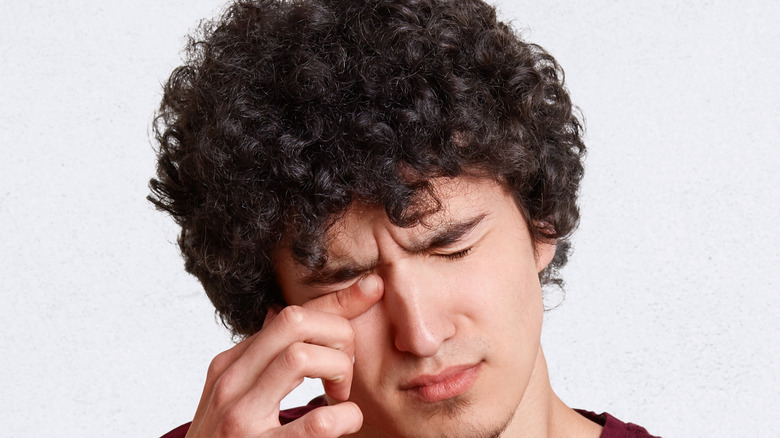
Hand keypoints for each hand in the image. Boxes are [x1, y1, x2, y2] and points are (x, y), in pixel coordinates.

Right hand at [185, 275, 382, 437]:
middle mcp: (230, 384)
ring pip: (301, 356)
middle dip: (337, 332)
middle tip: (344, 367)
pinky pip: (319, 423)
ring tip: (339, 394)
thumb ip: (259, 360)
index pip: (288, 315)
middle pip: (294, 321)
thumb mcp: (234, 395)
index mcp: (229, 365)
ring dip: (338, 369)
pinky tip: (346, 421)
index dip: (337, 303)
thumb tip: (280, 314)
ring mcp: (242, 418)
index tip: (371, 292)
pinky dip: (346, 417)